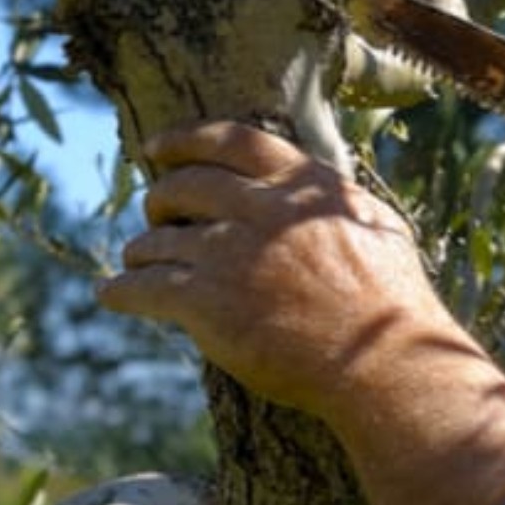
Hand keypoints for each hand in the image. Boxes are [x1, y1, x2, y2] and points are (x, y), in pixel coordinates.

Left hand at [98, 121, 504, 504]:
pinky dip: (121, 289)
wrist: (384, 366)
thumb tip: (321, 186)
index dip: (186, 139)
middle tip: (155, 212)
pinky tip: (111, 293)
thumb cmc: (393, 306)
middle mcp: (261, 210)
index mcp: (302, 186)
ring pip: (158, 239)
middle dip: (159, 198)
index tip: (157, 147)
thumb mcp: (380, 229)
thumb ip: (338, 201)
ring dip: (141, 249)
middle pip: (184, 185)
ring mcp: (230, 255)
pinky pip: (144, 287)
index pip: (232, 140)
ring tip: (136, 261)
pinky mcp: (206, 303)